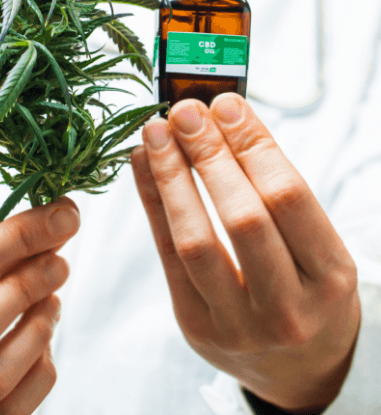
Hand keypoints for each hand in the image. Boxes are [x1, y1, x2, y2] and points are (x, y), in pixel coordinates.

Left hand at [132, 93, 359, 413]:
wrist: (299, 367)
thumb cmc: (308, 289)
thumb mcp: (316, 245)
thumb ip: (273, 189)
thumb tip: (220, 119)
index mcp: (328, 278)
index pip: (288, 197)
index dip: (252, 144)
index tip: (226, 104)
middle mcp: (287, 309)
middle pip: (241, 218)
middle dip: (208, 155)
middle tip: (184, 111)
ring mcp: (237, 325)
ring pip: (195, 241)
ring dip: (170, 176)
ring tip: (155, 132)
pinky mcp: (195, 325)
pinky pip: (166, 256)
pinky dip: (152, 203)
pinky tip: (143, 165)